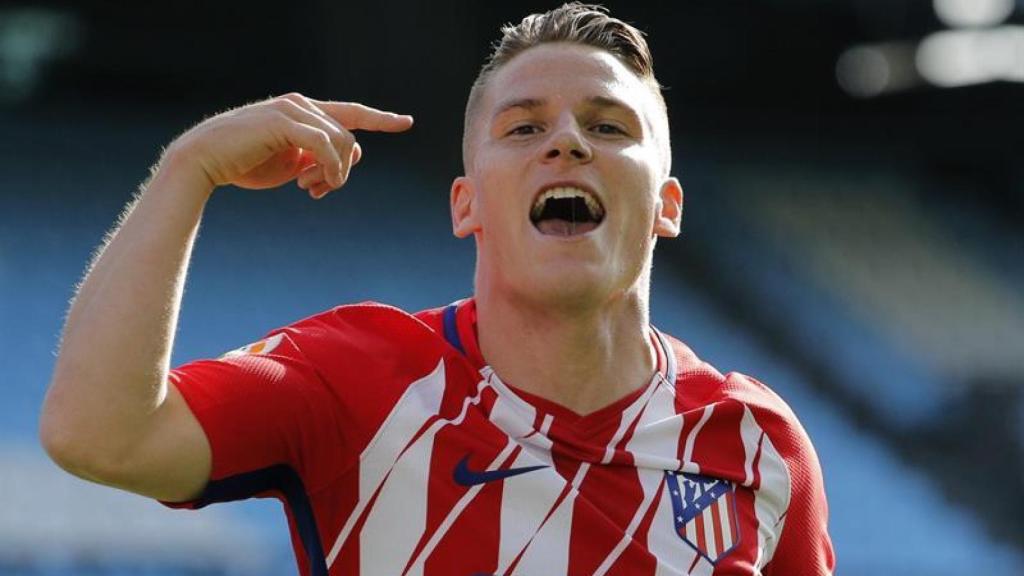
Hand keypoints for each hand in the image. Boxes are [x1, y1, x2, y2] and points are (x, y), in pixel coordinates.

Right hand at [167, 93, 412, 198]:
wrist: (205, 161)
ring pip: (342, 142)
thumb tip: (350, 159)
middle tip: (316, 191)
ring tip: (309, 189)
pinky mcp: (284, 122)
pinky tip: (313, 183)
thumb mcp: (293, 164)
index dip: (380, 118)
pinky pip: (325, 144)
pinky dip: (328, 167)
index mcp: (304, 112)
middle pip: (350, 138)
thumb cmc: (247, 164)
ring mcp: (292, 110)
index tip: (406, 122)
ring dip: (333, 174)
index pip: (351, 113)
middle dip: (341, 172)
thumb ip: (320, 158)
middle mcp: (301, 105)